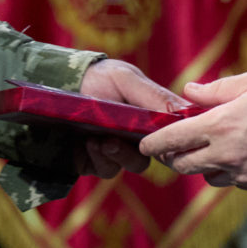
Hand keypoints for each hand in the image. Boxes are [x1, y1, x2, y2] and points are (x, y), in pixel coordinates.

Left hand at [77, 57, 183, 177]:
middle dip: (140, 148)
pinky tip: (88, 144)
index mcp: (153, 115)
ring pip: (133, 164)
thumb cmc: (97, 77)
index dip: (175, 138)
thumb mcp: (125, 78)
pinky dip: (98, 158)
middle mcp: (140, 135)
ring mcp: (120, 150)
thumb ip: (155, 95)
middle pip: (158, 153)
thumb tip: (186, 112)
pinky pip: (107, 170)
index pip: (175, 132)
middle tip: (117, 141)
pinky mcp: (98, 162)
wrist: (60, 84)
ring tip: (98, 140)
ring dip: (117, 154)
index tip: (164, 136)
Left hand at [141, 69, 246, 191]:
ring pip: (208, 176)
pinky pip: (234, 181)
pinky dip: (230, 170)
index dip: (153, 142)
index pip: (172, 140)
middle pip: (183, 165)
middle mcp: (227, 155)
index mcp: (220, 126)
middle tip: (172, 146)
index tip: (144, 141)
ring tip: (210, 148)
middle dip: (172, 156)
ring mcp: (244, 174)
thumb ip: (216, 90)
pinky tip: (242, 154)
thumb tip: (188, 92)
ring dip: (202, 164)